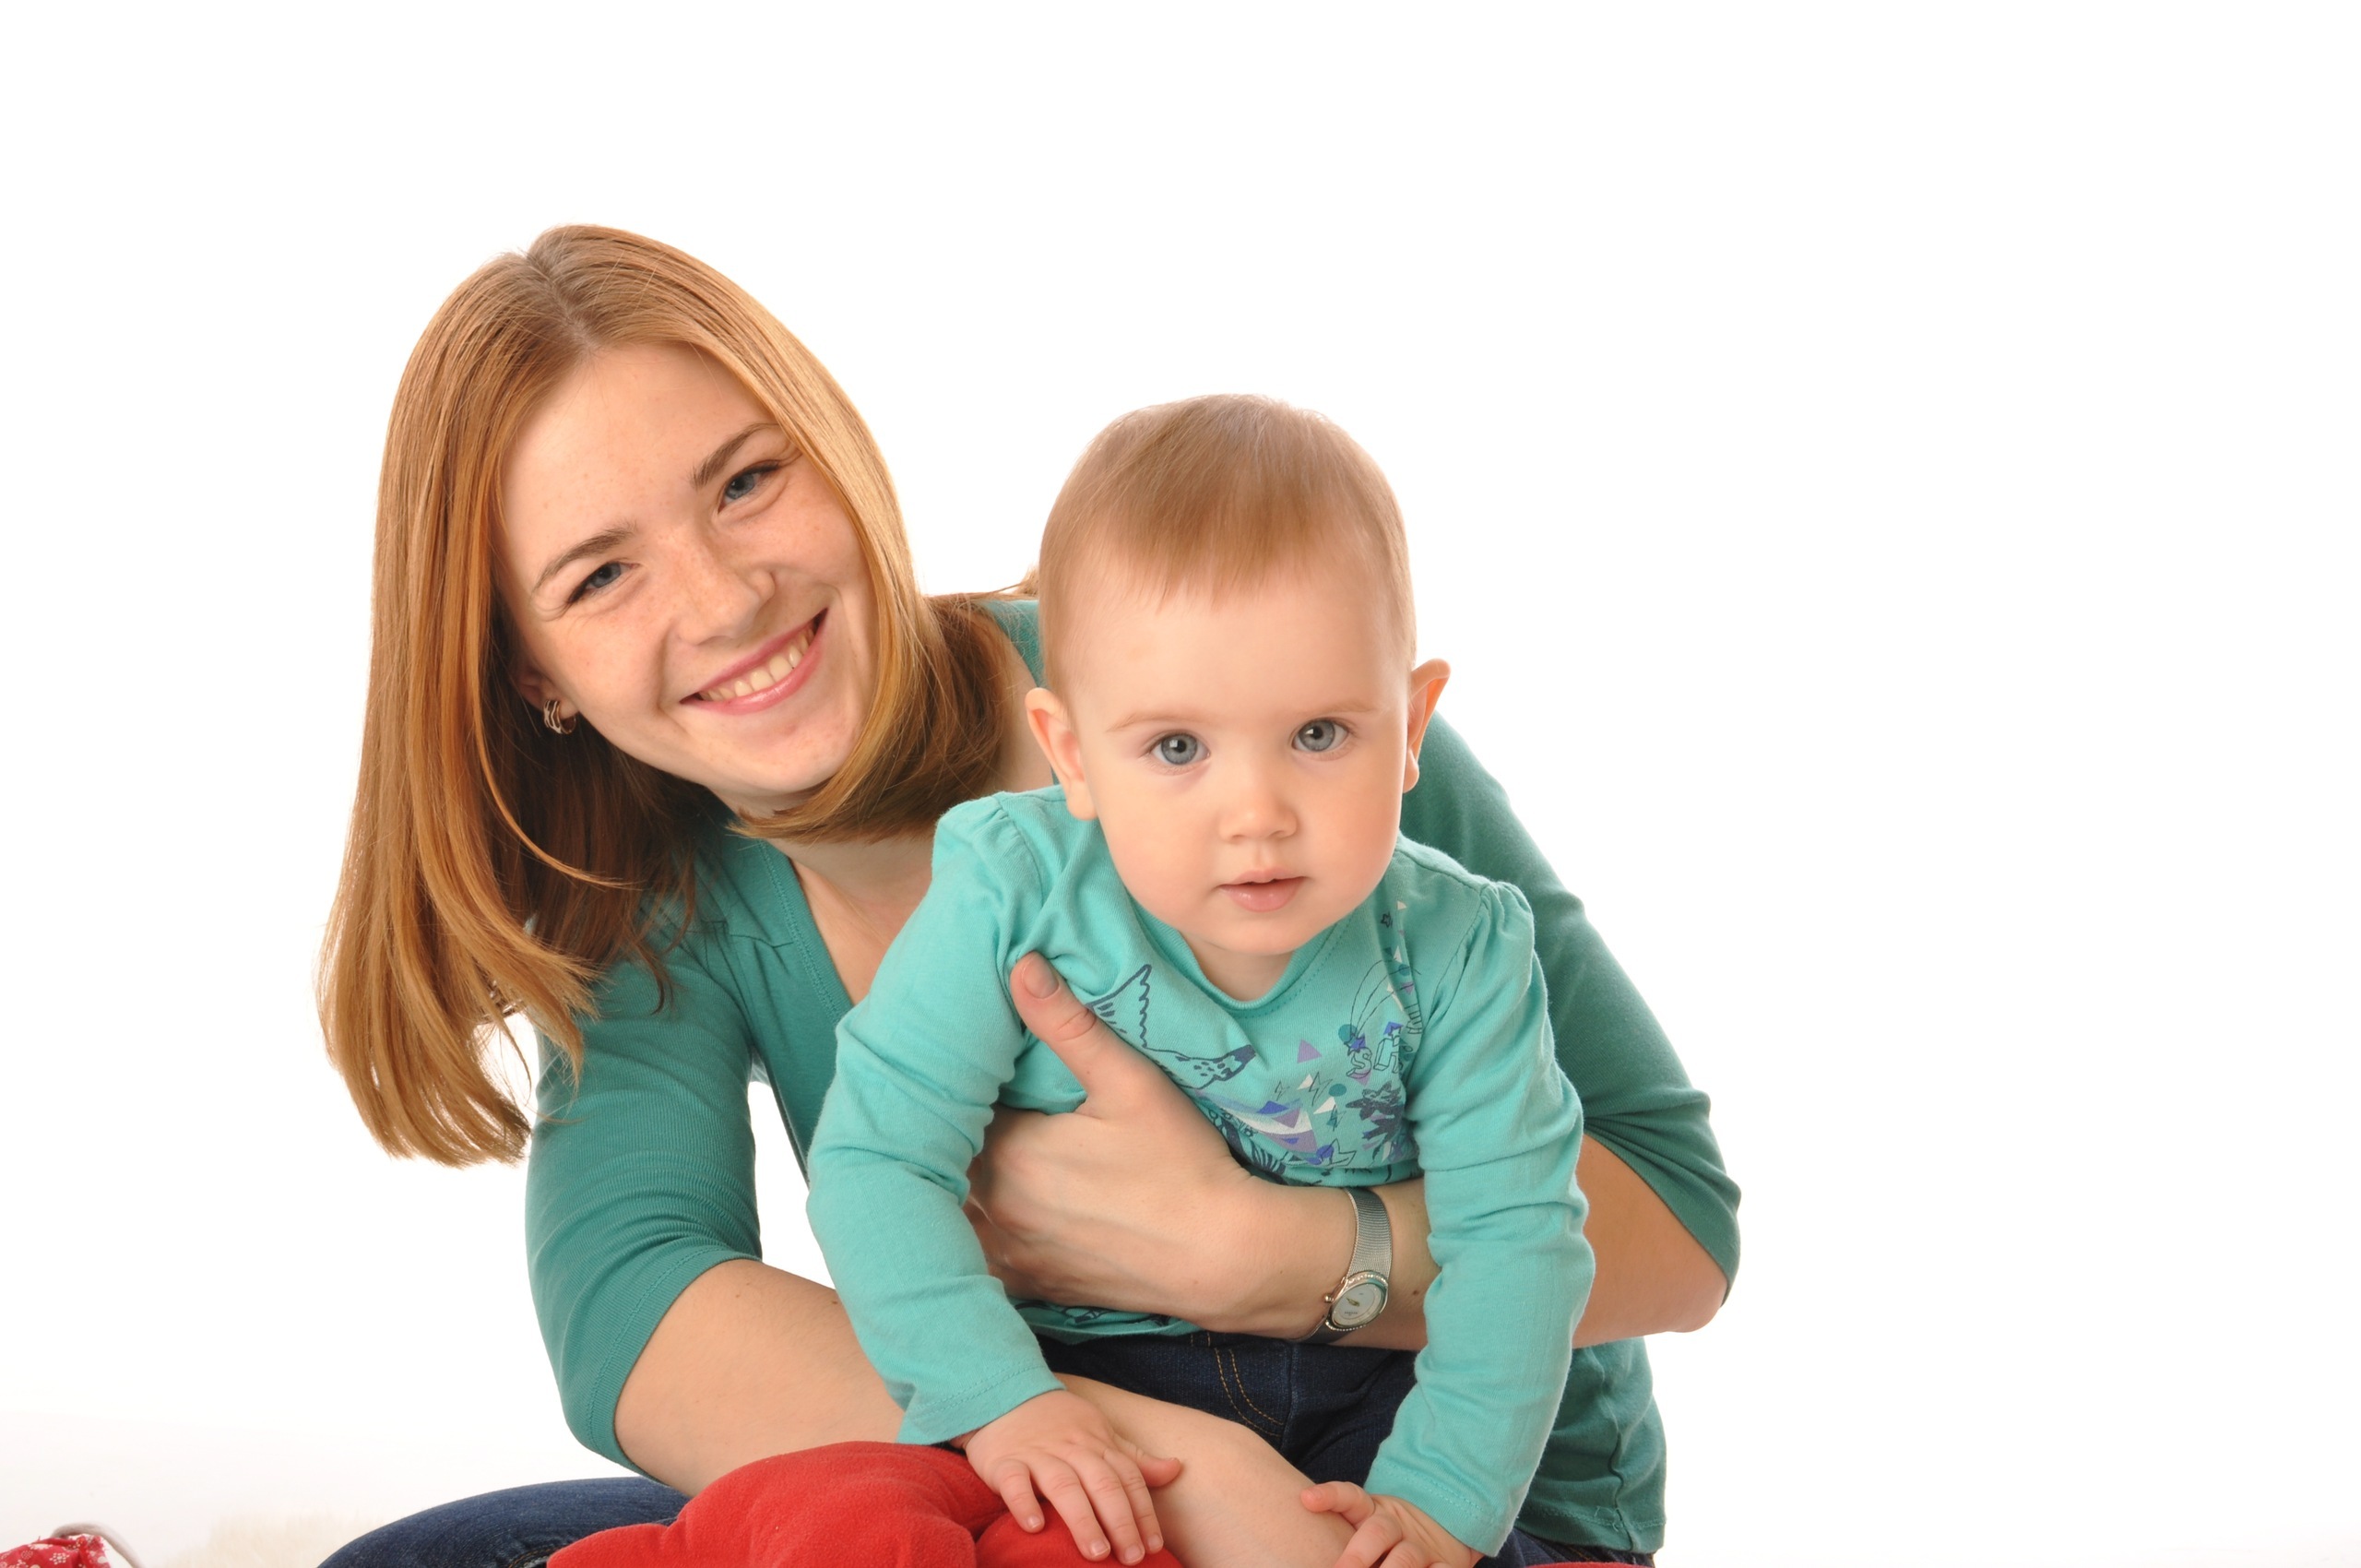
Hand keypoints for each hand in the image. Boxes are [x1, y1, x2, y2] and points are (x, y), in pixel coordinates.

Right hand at [962, 1388, 1180, 1563]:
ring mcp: (1037, 1455)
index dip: (1143, 1512)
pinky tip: (1034, 1527)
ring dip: (1082, 1519)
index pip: (1127, 1478)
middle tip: (1131, 1556)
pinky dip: (1024, 1503)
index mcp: (1097, 1445)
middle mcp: (1071, 1449)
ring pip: (1064, 1485)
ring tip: (1096, 1552)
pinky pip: (1014, 1482)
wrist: (1005, 1394)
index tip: (1153, 1545)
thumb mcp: (1100, 1435)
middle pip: (1102, 1483)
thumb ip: (1134, 1458)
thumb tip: (1175, 1469)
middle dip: (1120, 1521)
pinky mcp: (1004, 1462)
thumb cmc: (1059, 1424)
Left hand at [966, 952, 1271, 1321]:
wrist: (1222, 1255)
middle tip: (969, 1106)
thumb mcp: (1132, 1083)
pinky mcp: (1033, 1284)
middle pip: (948, 1161)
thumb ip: (1070, 1025)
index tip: (971, 1070)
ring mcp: (1014, 1253)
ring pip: (956, 1213)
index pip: (955, 1110)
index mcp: (1011, 1154)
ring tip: (970, 1157)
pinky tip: (991, 1216)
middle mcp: (998, 1209)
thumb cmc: (1182, 1165)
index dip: (960, 1088)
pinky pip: (979, 1261)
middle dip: (954, 1134)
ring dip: (958, 1186)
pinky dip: (975, 1238)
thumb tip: (1022, 967)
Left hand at [1299, 1481, 1477, 1567]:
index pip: (1350, 1497)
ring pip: (1406, 1555)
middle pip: (1376, 1531)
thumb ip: (1343, 1537)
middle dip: (1357, 1555)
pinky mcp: (1443, 1563)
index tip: (1307, 1500)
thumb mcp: (1362, 1530)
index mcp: (1372, 1513)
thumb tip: (1309, 1528)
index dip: (1330, 1495)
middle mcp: (1394, 1526)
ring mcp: (1419, 1546)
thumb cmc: (1386, 1543)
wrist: (1445, 1535)